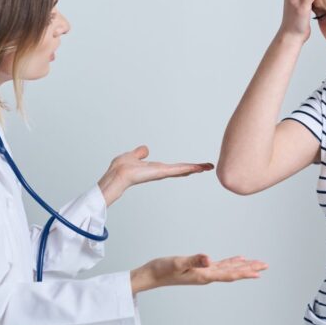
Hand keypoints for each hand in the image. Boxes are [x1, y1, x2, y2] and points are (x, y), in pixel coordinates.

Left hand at [98, 145, 213, 204]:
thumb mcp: (132, 156)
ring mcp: (161, 173)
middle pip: (181, 170)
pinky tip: (197, 168)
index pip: (173, 168)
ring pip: (182, 170)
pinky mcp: (161, 172)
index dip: (184, 167)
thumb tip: (145, 149)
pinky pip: (177, 169)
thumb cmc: (120, 168)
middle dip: (195, 168)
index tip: (195, 167)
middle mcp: (160, 172)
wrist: (117, 175)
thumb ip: (139, 153)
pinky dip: (188, 168)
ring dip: (195, 168)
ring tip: (208, 167)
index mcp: (155, 168)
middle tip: (208, 167)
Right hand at [130, 254, 268, 293]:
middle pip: (232, 272)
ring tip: (256, 263)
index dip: (244, 272)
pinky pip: (220, 265)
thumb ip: (193, 260)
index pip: (228, 274)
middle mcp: (206, 276)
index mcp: (204, 275)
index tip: (259, 272)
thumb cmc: (161, 269)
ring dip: (242, 266)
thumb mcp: (177, 263)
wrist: (150, 276)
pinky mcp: (199, 269)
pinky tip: (237, 259)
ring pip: (228, 269)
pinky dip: (230, 262)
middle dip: (249, 269)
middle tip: (265, 266)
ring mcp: (203, 273)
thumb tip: (209, 259)